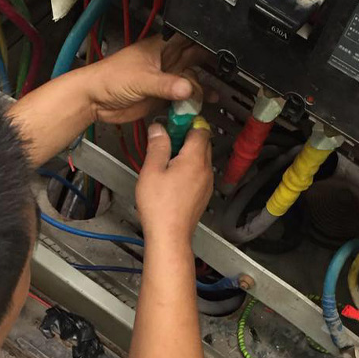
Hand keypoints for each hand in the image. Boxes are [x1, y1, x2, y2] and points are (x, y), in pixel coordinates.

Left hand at [87, 35, 212, 125]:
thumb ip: (165, 84)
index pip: (189, 39)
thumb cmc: (109, 78)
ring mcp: (164, 79)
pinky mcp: (161, 97)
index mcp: (161, 46)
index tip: (221, 50)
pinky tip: (202, 105)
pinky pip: (181, 98)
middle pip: (194, 60)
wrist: (94, 100)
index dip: (205, 42)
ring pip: (190, 80)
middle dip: (209, 66)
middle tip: (224, 74)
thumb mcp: (141, 79)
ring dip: (201, 87)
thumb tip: (188, 88)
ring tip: (213, 95)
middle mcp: (166, 61)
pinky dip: (191, 102)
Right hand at [136, 121, 212, 242]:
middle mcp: (205, 170)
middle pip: (202, 142)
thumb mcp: (152, 170)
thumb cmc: (160, 207)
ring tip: (165, 160)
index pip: (200, 128)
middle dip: (185, 137)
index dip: (186, 121)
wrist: (169, 236)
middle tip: (165, 140)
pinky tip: (171, 176)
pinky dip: (188, 168)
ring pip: (201, 158)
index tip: (172, 122)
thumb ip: (157, 146)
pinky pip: (198, 173)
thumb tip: (159, 128)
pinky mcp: (202, 195)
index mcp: (195, 159)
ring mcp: (206, 183)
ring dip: (186, 153)